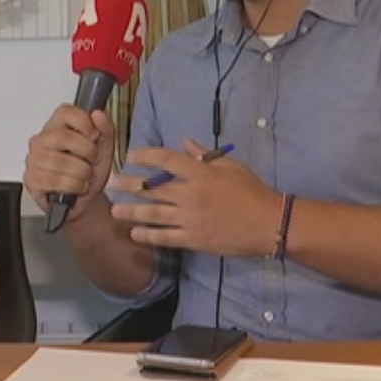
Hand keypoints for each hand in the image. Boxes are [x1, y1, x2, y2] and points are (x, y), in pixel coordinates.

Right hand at [23, 104, 114, 225]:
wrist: (85, 201)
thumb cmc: (90, 172)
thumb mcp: (104, 148)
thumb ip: (105, 129)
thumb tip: (97, 114)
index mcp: (57, 126)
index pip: (65, 112)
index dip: (83, 122)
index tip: (94, 136)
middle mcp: (42, 140)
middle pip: (62, 137)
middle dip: (86, 152)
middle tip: (91, 161)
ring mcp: (34, 160)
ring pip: (59, 161)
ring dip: (81, 172)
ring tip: (85, 176)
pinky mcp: (32, 180)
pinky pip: (54, 180)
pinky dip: (73, 185)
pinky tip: (78, 186)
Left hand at [108, 139, 281, 256]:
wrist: (268, 223)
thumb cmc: (252, 191)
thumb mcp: (231, 166)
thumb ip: (205, 155)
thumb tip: (185, 142)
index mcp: (201, 173)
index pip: (166, 159)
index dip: (146, 155)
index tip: (131, 155)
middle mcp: (191, 194)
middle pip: (152, 188)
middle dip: (129, 185)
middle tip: (112, 183)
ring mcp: (191, 218)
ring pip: (153, 214)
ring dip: (131, 211)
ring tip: (115, 210)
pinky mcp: (194, 238)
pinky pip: (165, 237)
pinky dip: (148, 235)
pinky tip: (134, 233)